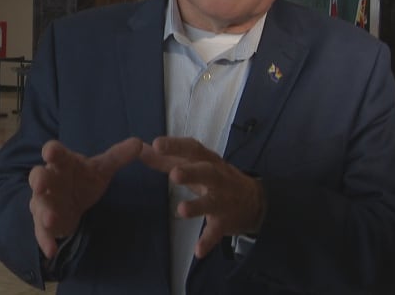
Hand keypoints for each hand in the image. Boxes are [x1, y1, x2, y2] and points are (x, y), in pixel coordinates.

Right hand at [28, 137, 142, 258]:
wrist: (72, 199)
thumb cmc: (83, 178)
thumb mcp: (101, 168)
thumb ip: (118, 156)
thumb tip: (139, 143)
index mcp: (62, 163)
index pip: (56, 153)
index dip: (52, 151)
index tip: (50, 151)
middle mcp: (50, 180)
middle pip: (39, 176)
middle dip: (39, 179)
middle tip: (39, 183)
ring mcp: (45, 201)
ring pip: (40, 205)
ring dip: (44, 212)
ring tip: (50, 219)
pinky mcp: (44, 222)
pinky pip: (42, 232)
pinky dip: (45, 241)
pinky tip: (51, 251)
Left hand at [140, 137, 264, 257]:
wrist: (254, 201)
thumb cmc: (215, 177)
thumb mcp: (194, 165)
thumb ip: (166, 159)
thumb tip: (140, 149)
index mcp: (206, 161)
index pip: (192, 149)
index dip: (176, 146)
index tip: (157, 144)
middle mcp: (217, 178)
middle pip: (206, 172)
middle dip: (191, 173)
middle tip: (174, 175)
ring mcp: (222, 200)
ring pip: (211, 202)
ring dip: (198, 206)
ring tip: (182, 210)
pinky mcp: (225, 221)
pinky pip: (216, 232)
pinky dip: (208, 241)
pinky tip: (198, 251)